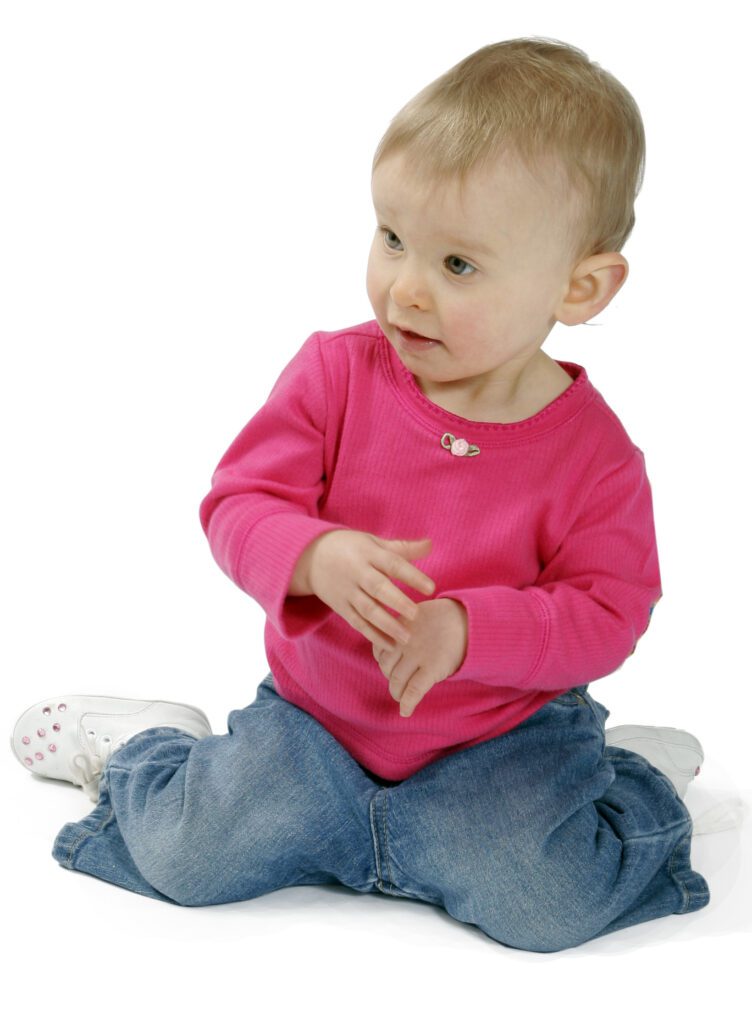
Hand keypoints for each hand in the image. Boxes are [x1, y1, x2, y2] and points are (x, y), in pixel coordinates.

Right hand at [297, 530, 435, 648]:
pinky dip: (373, 635)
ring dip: (387, 625)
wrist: (311, 557)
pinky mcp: (341, 607)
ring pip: (367, 610)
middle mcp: (357, 573)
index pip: (393, 564)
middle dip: (397, 602)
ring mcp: (347, 591)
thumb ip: (402, 548)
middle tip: (416, 614)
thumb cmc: (351, 548)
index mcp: (369, 554)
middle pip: (378, 588)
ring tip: (406, 638)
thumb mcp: (374, 543)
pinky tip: (390, 645)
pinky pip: (357, 623)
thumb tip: (431, 545)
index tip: (431, 588)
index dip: (412, 576)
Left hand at [372, 598, 467, 717]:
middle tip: (398, 684)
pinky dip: (407, 703)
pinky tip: (405, 712)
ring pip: (396, 679)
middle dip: (389, 677)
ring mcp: (418, 655)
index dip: (381, 661)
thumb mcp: (418, 617)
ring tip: (400, 697)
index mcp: (400, 629)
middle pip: (386, 666)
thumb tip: (392, 649)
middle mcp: (405, 643)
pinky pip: (414, 689)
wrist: (468, 620)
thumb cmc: (445, 619)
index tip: (388, 667)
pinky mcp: (432, 667)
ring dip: (396, 692)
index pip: (379, 650)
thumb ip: (404, 630)